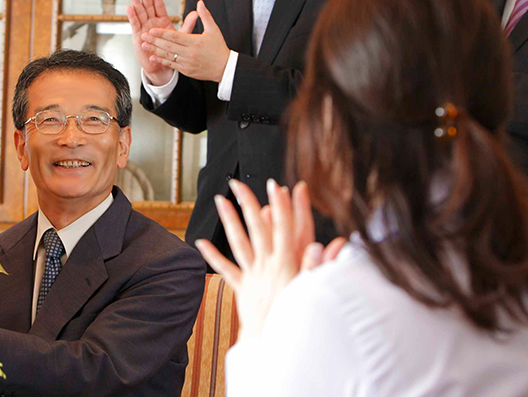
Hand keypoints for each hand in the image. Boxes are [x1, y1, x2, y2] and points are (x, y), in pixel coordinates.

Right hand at [127, 0, 196, 85]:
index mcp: (163, 21)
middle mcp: (152, 23)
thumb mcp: (181, 36)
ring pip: (140, 13)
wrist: (163, 66)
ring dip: (136, 3)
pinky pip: (134, 24)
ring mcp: (144, 28)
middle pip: (148, 7)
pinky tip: (129, 8)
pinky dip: (131, 16)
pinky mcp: (138, 35)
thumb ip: (188, 24)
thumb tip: (196, 13)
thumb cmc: (172, 51)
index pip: (158, 6)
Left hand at [142, 0, 229, 82]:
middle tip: (143, 36)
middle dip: (154, 41)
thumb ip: (205, 16)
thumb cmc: (219, 48)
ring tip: (143, 45)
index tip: (152, 30)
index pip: (175, 36)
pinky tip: (153, 57)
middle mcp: (189, 53)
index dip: (162, 33)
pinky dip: (161, 60)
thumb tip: (200, 2)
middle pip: (168, 46)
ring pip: (168, 55)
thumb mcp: (214, 30)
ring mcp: (187, 63)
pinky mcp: (186, 70)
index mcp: (195, 42)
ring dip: (154, 50)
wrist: (224, 68)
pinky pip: (171, 64)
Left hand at [195, 179, 345, 339]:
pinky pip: (225, 270)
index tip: (277, 185)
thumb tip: (328, 246)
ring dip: (229, 220)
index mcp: (286, 263)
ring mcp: (252, 275)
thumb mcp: (312, 291)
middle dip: (248, 202)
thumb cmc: (297, 319)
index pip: (284, 227)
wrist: (274, 345)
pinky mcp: (242, 287)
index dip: (281, 205)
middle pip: (256, 228)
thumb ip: (318, 267)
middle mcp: (267, 265)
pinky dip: (212, 256)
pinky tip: (200, 243)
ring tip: (219, 201)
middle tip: (238, 183)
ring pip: (238, 242)